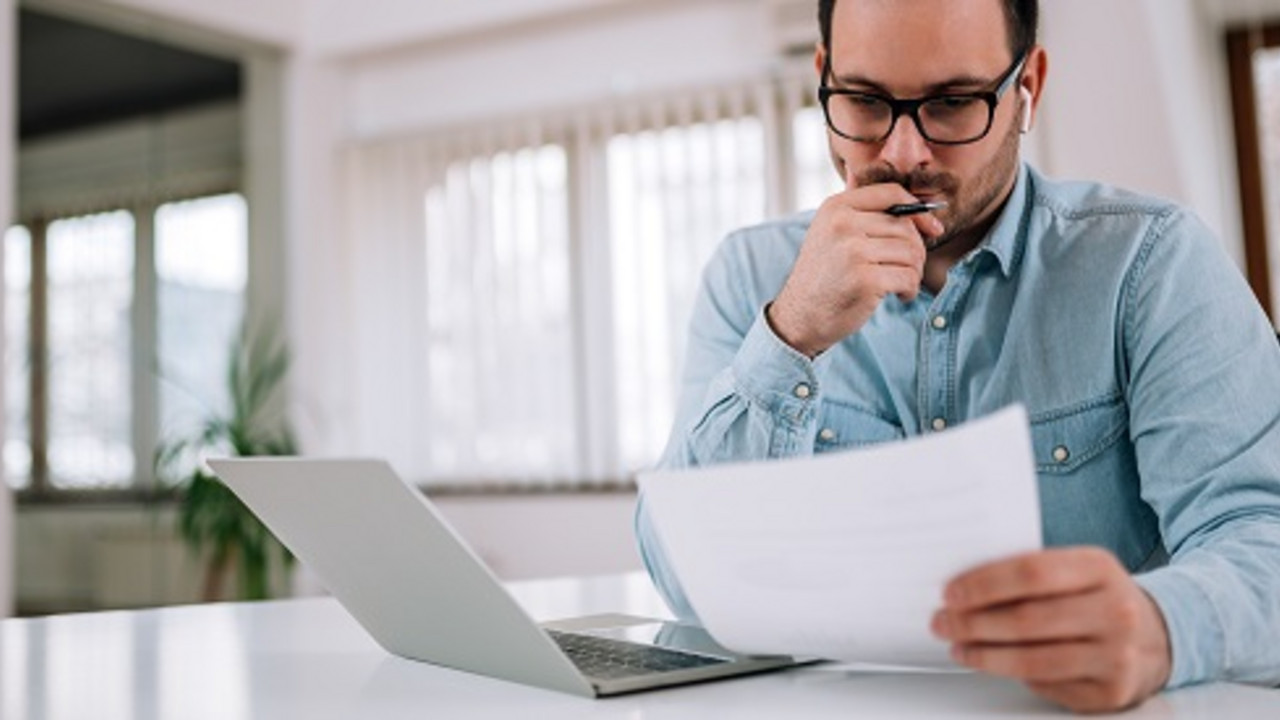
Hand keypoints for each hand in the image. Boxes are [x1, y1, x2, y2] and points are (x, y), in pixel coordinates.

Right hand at [767, 179, 942, 357]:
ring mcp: (853, 251)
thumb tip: (919, 207)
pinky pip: (908, 277)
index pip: (891, 193)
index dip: (918, 211)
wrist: (800, 317)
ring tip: (901, 283)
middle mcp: (842, 224)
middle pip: (905, 227)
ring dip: (914, 272)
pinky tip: (898, 296)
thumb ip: (864, 215)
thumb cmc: (824, 277)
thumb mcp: (832, 234)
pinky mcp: (865, 279)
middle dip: (916, 251)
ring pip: (911, 252)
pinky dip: (910, 289)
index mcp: (835, 208)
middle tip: (906, 270)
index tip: (931, 229)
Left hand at [931, 547, 1171, 713]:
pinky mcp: (1110, 692)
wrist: (1158, 637)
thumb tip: (963, 588)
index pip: (1031, 572)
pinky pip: (1046, 684)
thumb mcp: (1076, 571)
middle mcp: (1116, 611)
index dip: (984, 584)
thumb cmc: (1097, 598)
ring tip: (957, 645)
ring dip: (983, 654)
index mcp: (1100, 568)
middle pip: (1027, 619)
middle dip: (973, 622)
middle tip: (942, 621)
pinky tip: (988, 662)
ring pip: (1032, 660)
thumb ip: (1030, 574)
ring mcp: (1117, 655)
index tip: (950, 592)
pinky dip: (1009, 674)